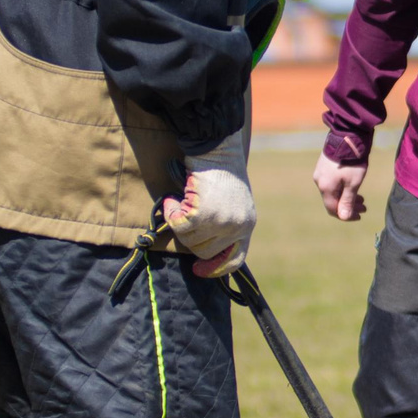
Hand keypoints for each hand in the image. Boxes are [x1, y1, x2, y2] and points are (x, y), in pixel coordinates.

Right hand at [163, 129, 254, 277]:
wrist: (216, 147)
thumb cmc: (221, 169)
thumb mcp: (233, 201)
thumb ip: (225, 222)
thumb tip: (203, 245)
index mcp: (247, 224)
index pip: (235, 259)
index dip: (215, 268)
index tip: (198, 270)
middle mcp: (238, 227)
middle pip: (205, 252)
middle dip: (190, 237)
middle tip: (184, 215)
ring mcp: (221, 222)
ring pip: (189, 240)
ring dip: (179, 221)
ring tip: (181, 199)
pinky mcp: (203, 215)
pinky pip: (178, 225)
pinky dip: (170, 211)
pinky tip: (173, 197)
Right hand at [312, 152, 367, 220]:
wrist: (347, 136)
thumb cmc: (352, 161)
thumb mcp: (353, 183)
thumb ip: (347, 201)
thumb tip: (344, 217)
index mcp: (325, 188)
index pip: (333, 209)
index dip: (346, 215)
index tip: (360, 215)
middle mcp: (319, 181)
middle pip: (333, 200)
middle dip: (349, 205)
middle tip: (364, 206)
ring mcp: (320, 172)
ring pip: (333, 191)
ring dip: (346, 196)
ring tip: (361, 197)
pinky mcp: (323, 165)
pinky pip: (331, 182)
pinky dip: (342, 187)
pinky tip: (352, 184)